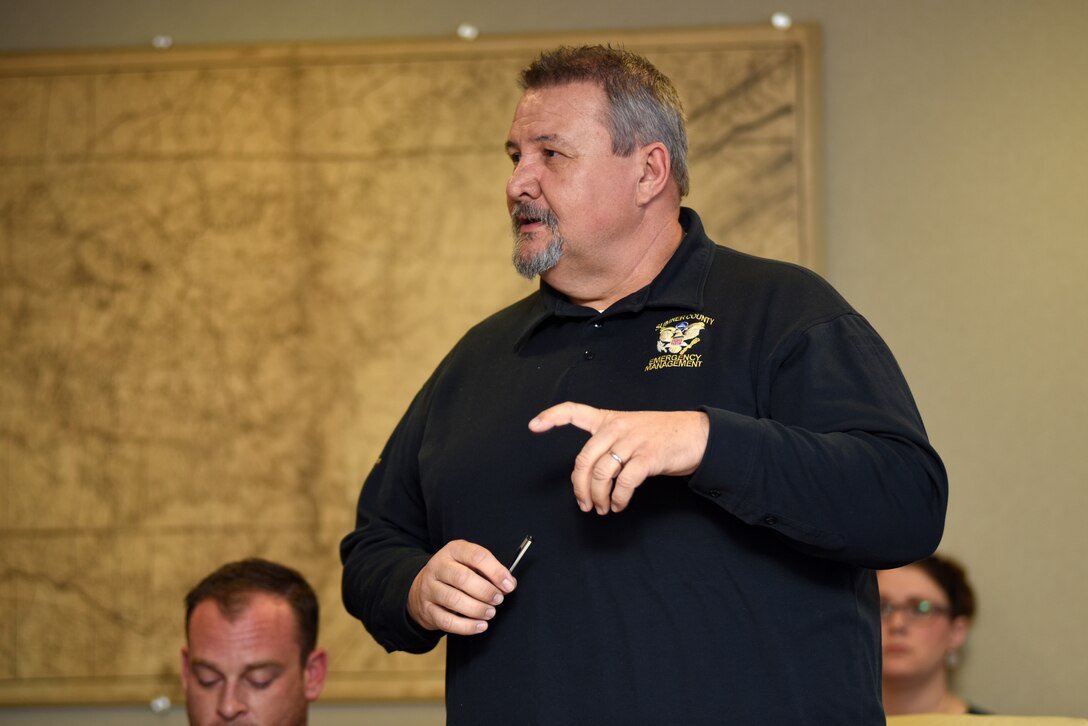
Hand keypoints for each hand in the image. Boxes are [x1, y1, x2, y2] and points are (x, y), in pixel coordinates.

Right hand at [408, 539, 515, 635]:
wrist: (422, 588)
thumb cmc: (454, 575)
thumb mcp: (469, 564)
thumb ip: (489, 571)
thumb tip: (508, 583)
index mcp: (453, 550)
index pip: (477, 556)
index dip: (496, 571)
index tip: (509, 585)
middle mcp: (438, 566)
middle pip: (462, 578)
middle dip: (486, 591)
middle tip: (498, 599)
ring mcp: (429, 588)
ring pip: (454, 600)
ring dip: (477, 609)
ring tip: (490, 612)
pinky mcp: (427, 609)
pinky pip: (447, 621)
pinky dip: (467, 626)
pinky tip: (480, 625)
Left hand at [528, 402, 709, 514]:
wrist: (698, 435)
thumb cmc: (664, 435)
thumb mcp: (633, 429)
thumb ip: (610, 444)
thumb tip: (592, 475)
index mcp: (610, 419)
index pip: (574, 411)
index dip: (551, 417)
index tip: (534, 425)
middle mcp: (617, 427)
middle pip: (583, 459)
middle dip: (579, 488)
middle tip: (584, 504)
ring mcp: (632, 441)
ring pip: (600, 474)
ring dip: (598, 497)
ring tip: (603, 508)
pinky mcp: (647, 457)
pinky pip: (623, 483)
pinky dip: (618, 499)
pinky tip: (619, 505)